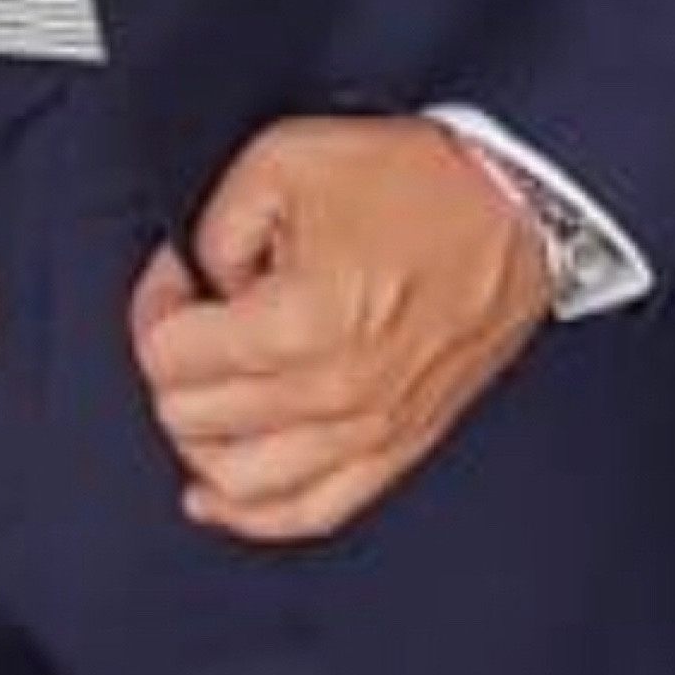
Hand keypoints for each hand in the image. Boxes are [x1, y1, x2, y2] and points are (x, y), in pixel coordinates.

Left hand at [129, 114, 548, 541]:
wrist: (517, 208)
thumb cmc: (421, 183)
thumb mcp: (286, 160)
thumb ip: (216, 227)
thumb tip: (198, 282)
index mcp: (300, 322)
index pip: (170, 354)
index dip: (156, 305)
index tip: (177, 279)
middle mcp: (332, 391)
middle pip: (192, 418)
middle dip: (172, 365)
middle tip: (191, 319)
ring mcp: (368, 430)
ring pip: (238, 480)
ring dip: (199, 439)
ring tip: (201, 395)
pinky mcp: (398, 447)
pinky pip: (309, 512)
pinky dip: (252, 515)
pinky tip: (218, 496)